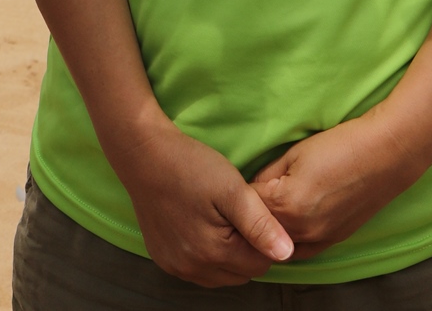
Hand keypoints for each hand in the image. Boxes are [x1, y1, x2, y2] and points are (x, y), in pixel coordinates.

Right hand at [120, 118, 291, 287]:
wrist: (144, 156)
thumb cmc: (191, 166)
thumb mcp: (232, 188)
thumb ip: (260, 224)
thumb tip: (287, 253)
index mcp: (214, 252)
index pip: (261, 263)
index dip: (266, 238)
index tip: (256, 213)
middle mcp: (193, 269)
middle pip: (241, 273)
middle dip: (248, 249)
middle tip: (239, 214)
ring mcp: (176, 267)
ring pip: (220, 275)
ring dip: (228, 255)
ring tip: (222, 219)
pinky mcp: (164, 260)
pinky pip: (198, 271)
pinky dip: (208, 256)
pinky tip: (203, 227)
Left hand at [251, 112, 422, 259]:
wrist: (385, 155)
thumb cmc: (341, 145)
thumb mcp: (296, 152)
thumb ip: (268, 174)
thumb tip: (252, 188)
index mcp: (287, 204)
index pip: (247, 208)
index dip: (240, 196)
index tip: (233, 188)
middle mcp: (301, 230)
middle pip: (260, 232)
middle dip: (250, 218)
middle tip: (244, 202)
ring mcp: (318, 240)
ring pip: (278, 245)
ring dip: (268, 231)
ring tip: (263, 214)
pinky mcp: (332, 242)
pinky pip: (299, 250)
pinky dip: (287, 240)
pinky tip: (285, 226)